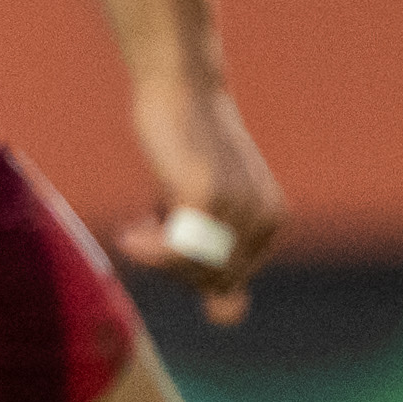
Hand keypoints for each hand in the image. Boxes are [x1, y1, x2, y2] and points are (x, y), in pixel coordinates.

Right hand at [117, 72, 284, 324]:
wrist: (178, 84)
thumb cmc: (184, 142)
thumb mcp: (205, 205)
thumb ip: (218, 258)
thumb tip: (229, 316)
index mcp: (271, 221)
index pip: (225, 281)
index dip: (185, 269)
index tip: (165, 233)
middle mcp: (263, 217)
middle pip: (208, 281)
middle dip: (170, 265)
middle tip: (147, 224)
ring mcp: (238, 207)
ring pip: (191, 270)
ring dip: (154, 256)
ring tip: (138, 223)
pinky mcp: (207, 195)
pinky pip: (175, 251)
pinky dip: (147, 248)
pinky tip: (132, 227)